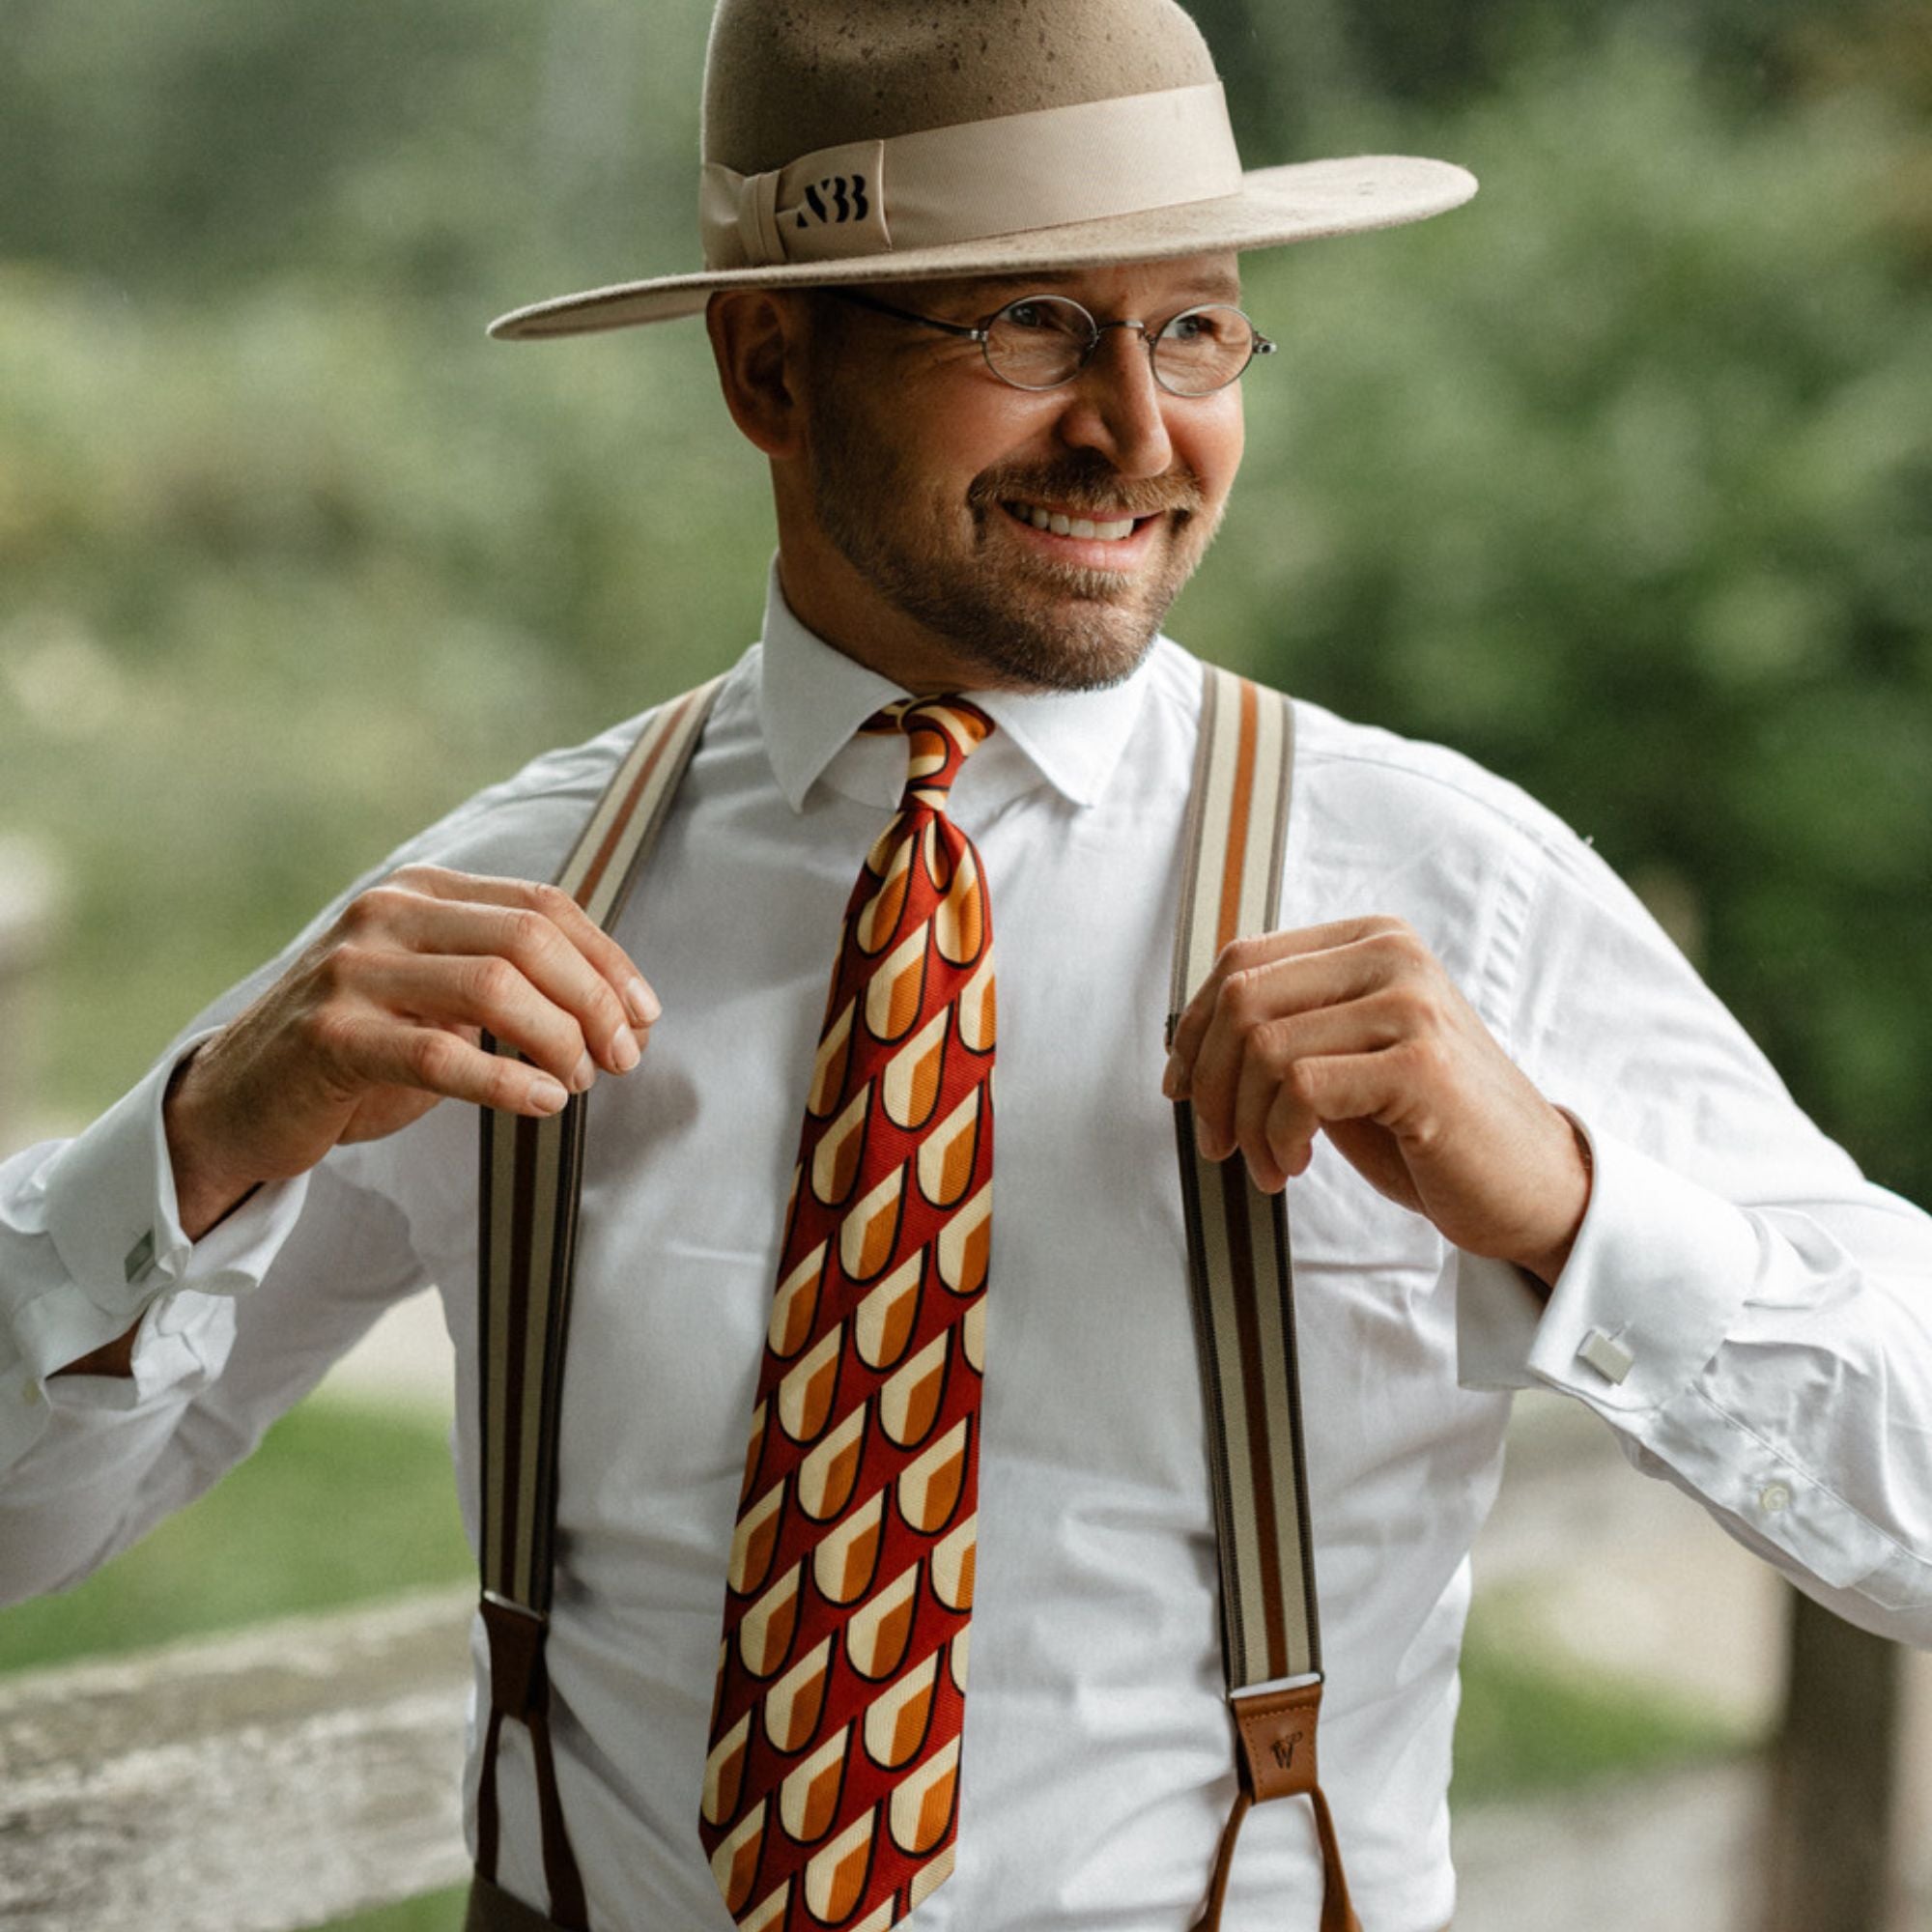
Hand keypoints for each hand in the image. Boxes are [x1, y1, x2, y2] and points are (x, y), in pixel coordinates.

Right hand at [163, 864, 659, 1239]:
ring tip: (577, 1081)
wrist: (240, 1099)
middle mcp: (386, 914)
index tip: (645, 1016)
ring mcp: (352, 970)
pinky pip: (440, 1053)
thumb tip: (624, 1013)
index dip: (607, 961)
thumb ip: (512, 984)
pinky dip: (507, 1081)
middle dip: (594, 1000)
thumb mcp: (438, 995)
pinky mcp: (330, 1035)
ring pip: (493, 987)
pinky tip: (541, 1102)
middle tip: (621, 1056)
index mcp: (422, 891)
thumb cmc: (360, 1050)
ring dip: (558, 1039)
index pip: (543, 907)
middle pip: (529, 939)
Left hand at [1163, 916, 1590, 1285]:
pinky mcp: (1419, 1065)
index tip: (1181, 1090)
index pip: (1241, 960)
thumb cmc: (1429, 1129)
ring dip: (1243, 1121)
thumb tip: (1187, 1039)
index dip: (1194, 1030)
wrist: (1531, 1187)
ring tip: (1266, 1165)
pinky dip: (1277, 1137)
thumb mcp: (1346, 1060)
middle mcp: (1391, 956)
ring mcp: (1409, 1005)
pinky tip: (1294, 1165)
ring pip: (1263, 1045)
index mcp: (1370, 942)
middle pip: (1241, 998)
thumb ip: (1285, 1031)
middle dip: (1208, 1081)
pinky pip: (1300, 1089)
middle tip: (1219, 1143)